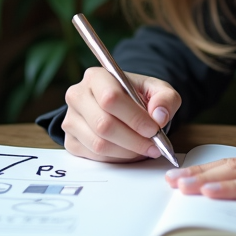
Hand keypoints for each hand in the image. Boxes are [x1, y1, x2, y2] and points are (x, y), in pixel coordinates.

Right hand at [61, 68, 180, 162]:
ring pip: (99, 144)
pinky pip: (94, 156)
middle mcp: (78, 96)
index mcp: (96, 77)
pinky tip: (129, 151)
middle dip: (134, 140)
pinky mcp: (70, 141)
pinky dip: (116, 158)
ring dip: (127, 152)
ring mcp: (71, 119)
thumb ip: (165, 98)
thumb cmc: (137, 96)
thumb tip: (159, 115)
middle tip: (153, 145)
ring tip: (144, 149)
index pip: (110, 98)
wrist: (120, 107)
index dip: (134, 118)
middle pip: (103, 124)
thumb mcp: (157, 90)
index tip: (153, 129)